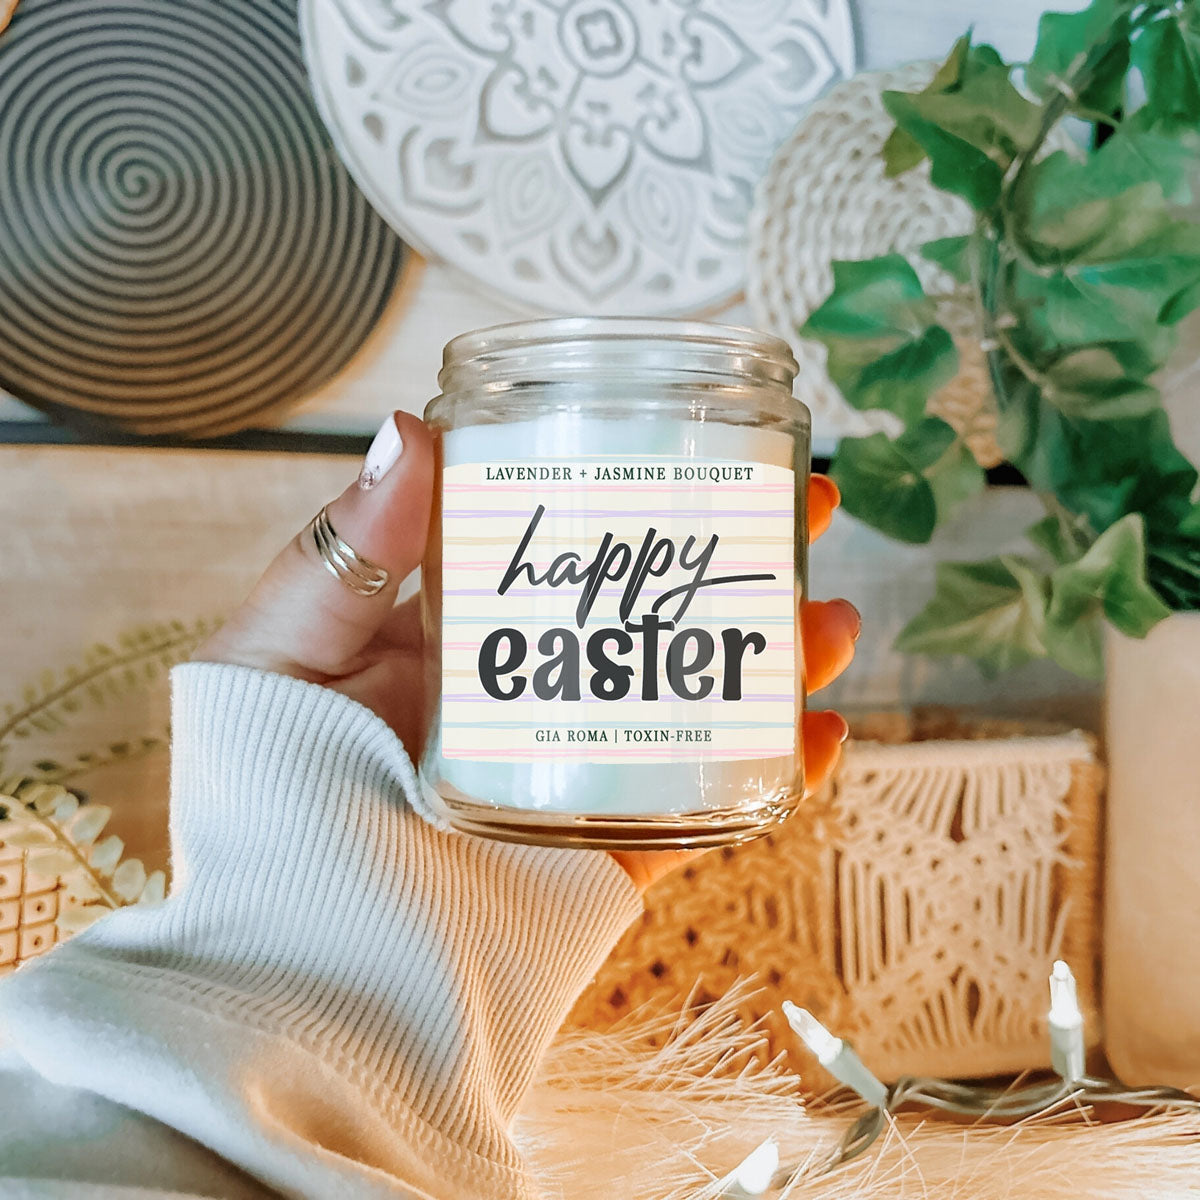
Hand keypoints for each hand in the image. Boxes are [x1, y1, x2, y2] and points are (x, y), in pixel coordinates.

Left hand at [197, 412, 858, 891]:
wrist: (292, 950)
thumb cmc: (265, 781)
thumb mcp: (291, 642)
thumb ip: (350, 550)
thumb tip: (407, 429)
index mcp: (470, 631)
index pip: (572, 548)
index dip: (645, 497)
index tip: (709, 450)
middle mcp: (535, 694)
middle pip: (656, 622)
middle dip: (738, 570)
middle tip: (807, 517)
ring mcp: (578, 774)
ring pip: (695, 707)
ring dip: (774, 665)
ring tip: (826, 627)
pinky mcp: (603, 855)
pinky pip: (698, 813)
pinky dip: (767, 780)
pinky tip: (818, 743)